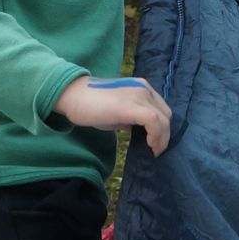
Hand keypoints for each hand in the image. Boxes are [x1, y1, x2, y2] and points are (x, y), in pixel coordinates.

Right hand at [54, 74, 171, 155]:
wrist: (73, 96)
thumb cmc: (92, 105)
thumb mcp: (118, 112)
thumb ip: (131, 118)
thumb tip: (141, 131)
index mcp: (142, 88)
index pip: (161, 109)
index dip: (162, 128)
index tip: (155, 143)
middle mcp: (144, 89)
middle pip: (165, 114)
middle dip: (164, 135)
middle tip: (155, 149)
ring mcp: (139, 96)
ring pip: (163, 119)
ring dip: (162, 138)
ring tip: (153, 151)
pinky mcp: (131, 107)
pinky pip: (153, 121)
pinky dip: (155, 135)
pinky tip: (148, 145)